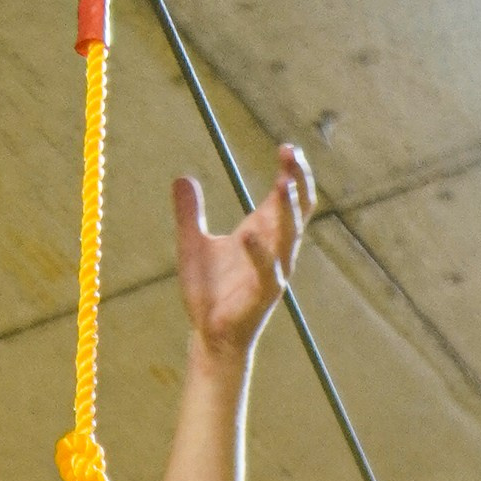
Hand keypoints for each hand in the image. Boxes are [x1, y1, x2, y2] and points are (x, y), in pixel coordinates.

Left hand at [173, 142, 312, 358]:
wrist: (209, 334)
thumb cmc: (209, 290)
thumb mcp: (192, 244)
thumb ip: (189, 213)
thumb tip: (182, 178)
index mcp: (265, 232)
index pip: (289, 196)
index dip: (292, 171)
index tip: (287, 147)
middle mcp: (277, 248)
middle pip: (298, 208)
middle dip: (296, 179)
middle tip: (289, 153)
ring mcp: (274, 270)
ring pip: (290, 235)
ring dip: (288, 209)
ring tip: (282, 182)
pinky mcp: (263, 294)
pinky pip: (267, 271)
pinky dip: (259, 252)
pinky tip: (247, 234)